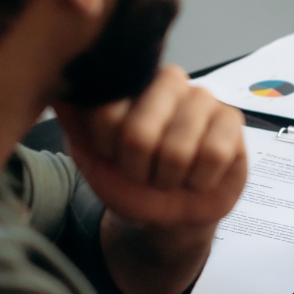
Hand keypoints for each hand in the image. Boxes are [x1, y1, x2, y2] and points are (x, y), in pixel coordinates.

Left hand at [54, 65, 247, 293]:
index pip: (106, 113)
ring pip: (177, 149)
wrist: (168, 213)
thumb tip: (59, 87)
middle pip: (139, 133)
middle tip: (147, 169)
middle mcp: (167, 80)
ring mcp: (204, 98)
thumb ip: (74, 118)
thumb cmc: (129, 178)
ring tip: (173, 173)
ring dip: (171, 177)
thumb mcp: (90, 152)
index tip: (115, 156)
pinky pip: (214, 155)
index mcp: (130, 81)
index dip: (110, 150)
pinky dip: (201, 179)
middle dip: (140, 169)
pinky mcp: (233, 119)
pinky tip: (199, 174)